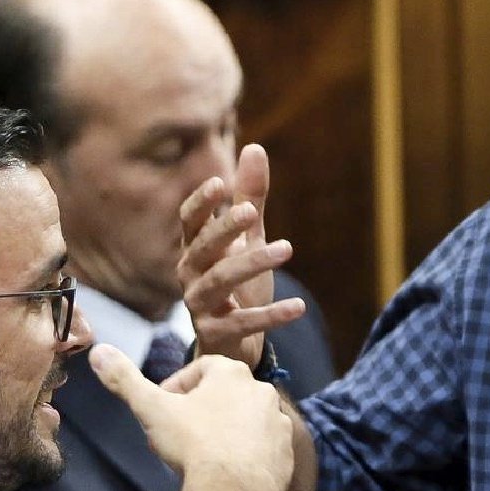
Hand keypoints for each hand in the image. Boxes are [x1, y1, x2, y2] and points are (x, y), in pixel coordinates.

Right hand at [91, 345, 293, 490]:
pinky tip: (227, 472)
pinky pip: (264, 448)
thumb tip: (99, 351)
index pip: (201, 368)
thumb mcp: (151, 408)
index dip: (177, 387)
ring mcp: (278, 424)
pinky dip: (247, 455)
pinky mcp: (287, 454)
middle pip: (224, 395)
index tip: (163, 410)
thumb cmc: (193, 444)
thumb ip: (125, 379)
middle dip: (201, 411)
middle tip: (179, 436)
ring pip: (246, 421)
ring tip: (203, 456)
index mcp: (233, 374)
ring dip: (226, 432)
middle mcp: (262, 392)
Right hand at [177, 143, 308, 365]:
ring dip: (253, 263)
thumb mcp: (246, 239)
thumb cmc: (237, 284)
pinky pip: (243, 322)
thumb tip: (254, 147)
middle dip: (225, 230)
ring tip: (287, 248)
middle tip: (251, 213)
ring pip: (221, 281)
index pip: (189, 221)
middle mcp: (190, 274)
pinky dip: (272, 314)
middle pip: (203, 248)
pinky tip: (299, 306)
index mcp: (194, 249)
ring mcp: (200, 305)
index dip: (201, 203)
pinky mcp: (217, 333)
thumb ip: (249, 199)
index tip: (220, 183)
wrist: (232, 343)